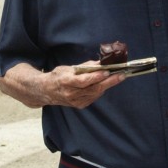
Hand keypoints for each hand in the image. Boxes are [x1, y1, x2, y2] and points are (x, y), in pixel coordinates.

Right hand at [0, 61, 124, 108]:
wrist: (46, 91)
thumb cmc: (57, 76)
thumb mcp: (68, 68)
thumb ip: (84, 66)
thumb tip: (100, 63)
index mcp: (66, 82)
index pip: (84, 80)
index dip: (97, 76)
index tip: (107, 71)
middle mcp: (71, 93)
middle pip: (94, 88)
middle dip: (109, 81)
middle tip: (121, 75)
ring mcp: (75, 101)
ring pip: (96, 93)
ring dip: (108, 85)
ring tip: (118, 77)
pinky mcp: (79, 105)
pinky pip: (93, 97)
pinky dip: (100, 90)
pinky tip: (105, 84)